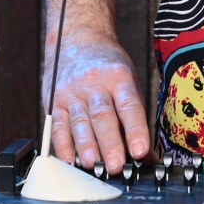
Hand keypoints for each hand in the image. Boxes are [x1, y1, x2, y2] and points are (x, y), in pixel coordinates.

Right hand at [46, 31, 151, 168]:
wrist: (78, 38)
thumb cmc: (108, 66)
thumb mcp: (128, 82)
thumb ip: (136, 118)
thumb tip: (148, 157)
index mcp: (119, 77)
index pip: (129, 105)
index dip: (135, 129)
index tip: (140, 151)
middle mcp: (95, 83)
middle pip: (103, 116)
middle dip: (110, 143)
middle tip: (117, 165)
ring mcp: (73, 92)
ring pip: (80, 122)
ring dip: (86, 147)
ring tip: (94, 165)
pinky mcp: (55, 102)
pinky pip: (58, 126)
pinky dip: (63, 146)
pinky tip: (69, 161)